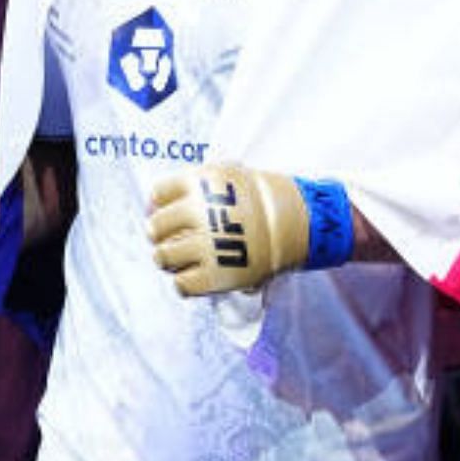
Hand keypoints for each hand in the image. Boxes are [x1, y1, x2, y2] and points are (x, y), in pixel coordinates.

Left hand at [147, 164, 352, 295]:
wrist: (306, 223)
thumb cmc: (268, 198)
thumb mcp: (232, 174)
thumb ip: (196, 185)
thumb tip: (153, 204)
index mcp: (202, 183)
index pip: (158, 193)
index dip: (161, 205)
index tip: (171, 212)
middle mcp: (200, 212)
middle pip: (154, 228)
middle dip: (162, 235)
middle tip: (178, 240)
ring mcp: (207, 245)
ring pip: (162, 258)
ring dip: (170, 260)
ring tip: (188, 260)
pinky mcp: (217, 276)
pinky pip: (181, 286)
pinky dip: (187, 284)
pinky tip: (200, 276)